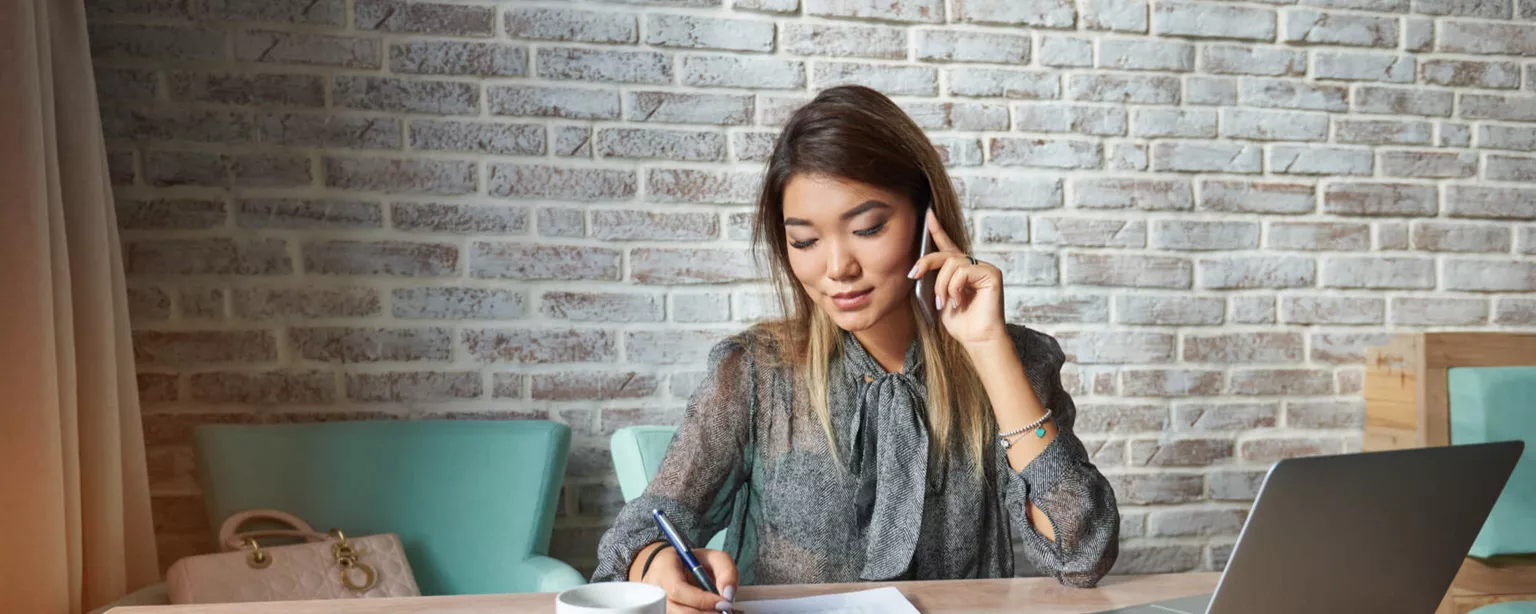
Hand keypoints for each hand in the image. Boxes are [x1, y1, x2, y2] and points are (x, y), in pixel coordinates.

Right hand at [633, 544, 738, 613]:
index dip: (701, 600)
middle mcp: (655, 591)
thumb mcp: (712, 557)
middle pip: (677, 611)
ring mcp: (656, 606)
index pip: (678, 590)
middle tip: (723, 610)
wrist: (668, 570)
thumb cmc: (689, 564)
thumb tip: (728, 594)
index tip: (723, 603)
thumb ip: (725, 571)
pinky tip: (707, 611)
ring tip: (716, 609)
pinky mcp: (662, 612)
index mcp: (664, 570)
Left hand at [908, 208, 1007, 348]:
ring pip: (952, 263)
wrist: (977, 339)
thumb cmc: (961, 324)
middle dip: (926, 263)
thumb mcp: (938, 298)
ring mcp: (983, 268)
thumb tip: (918, 268)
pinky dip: (955, 288)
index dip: (937, 230)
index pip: (947, 246)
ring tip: (944, 302)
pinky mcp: (992, 273)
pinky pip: (963, 271)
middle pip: (945, 253)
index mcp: (960, 270)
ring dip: (941, 285)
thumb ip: (932, 280)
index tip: (928, 213)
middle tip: (914, 275)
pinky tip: (959, 302)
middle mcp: (973, 265)